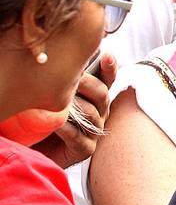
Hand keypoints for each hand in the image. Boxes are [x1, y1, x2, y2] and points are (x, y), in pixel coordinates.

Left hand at [36, 54, 116, 169]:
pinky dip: (67, 130)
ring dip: (77, 107)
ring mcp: (94, 132)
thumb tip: (69, 65)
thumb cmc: (44, 120)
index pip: (107, 80)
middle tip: (76, 78)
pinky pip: (78, 137)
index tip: (107, 54)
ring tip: (62, 100)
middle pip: (102, 95)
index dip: (109, 68)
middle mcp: (99, 113)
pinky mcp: (85, 149)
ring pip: (92, 115)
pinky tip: (56, 125)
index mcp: (94, 98)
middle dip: (90, 85)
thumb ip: (64, 84)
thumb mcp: (54, 98)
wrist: (37, 150)